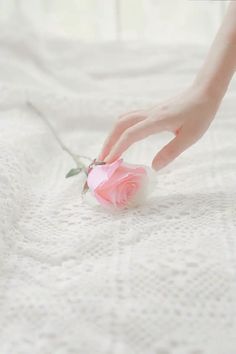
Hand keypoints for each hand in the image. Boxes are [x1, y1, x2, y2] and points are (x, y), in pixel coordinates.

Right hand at [98, 86, 220, 170]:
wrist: (204, 92)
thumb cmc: (200, 113)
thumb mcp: (190, 136)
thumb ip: (171, 151)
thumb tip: (153, 167)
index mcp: (157, 121)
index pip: (130, 135)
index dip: (117, 148)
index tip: (109, 162)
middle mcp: (148, 114)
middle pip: (119, 126)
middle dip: (108, 143)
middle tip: (101, 160)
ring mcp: (148, 111)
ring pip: (122, 121)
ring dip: (112, 136)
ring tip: (108, 152)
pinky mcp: (150, 112)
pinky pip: (128, 119)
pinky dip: (119, 130)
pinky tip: (120, 138)